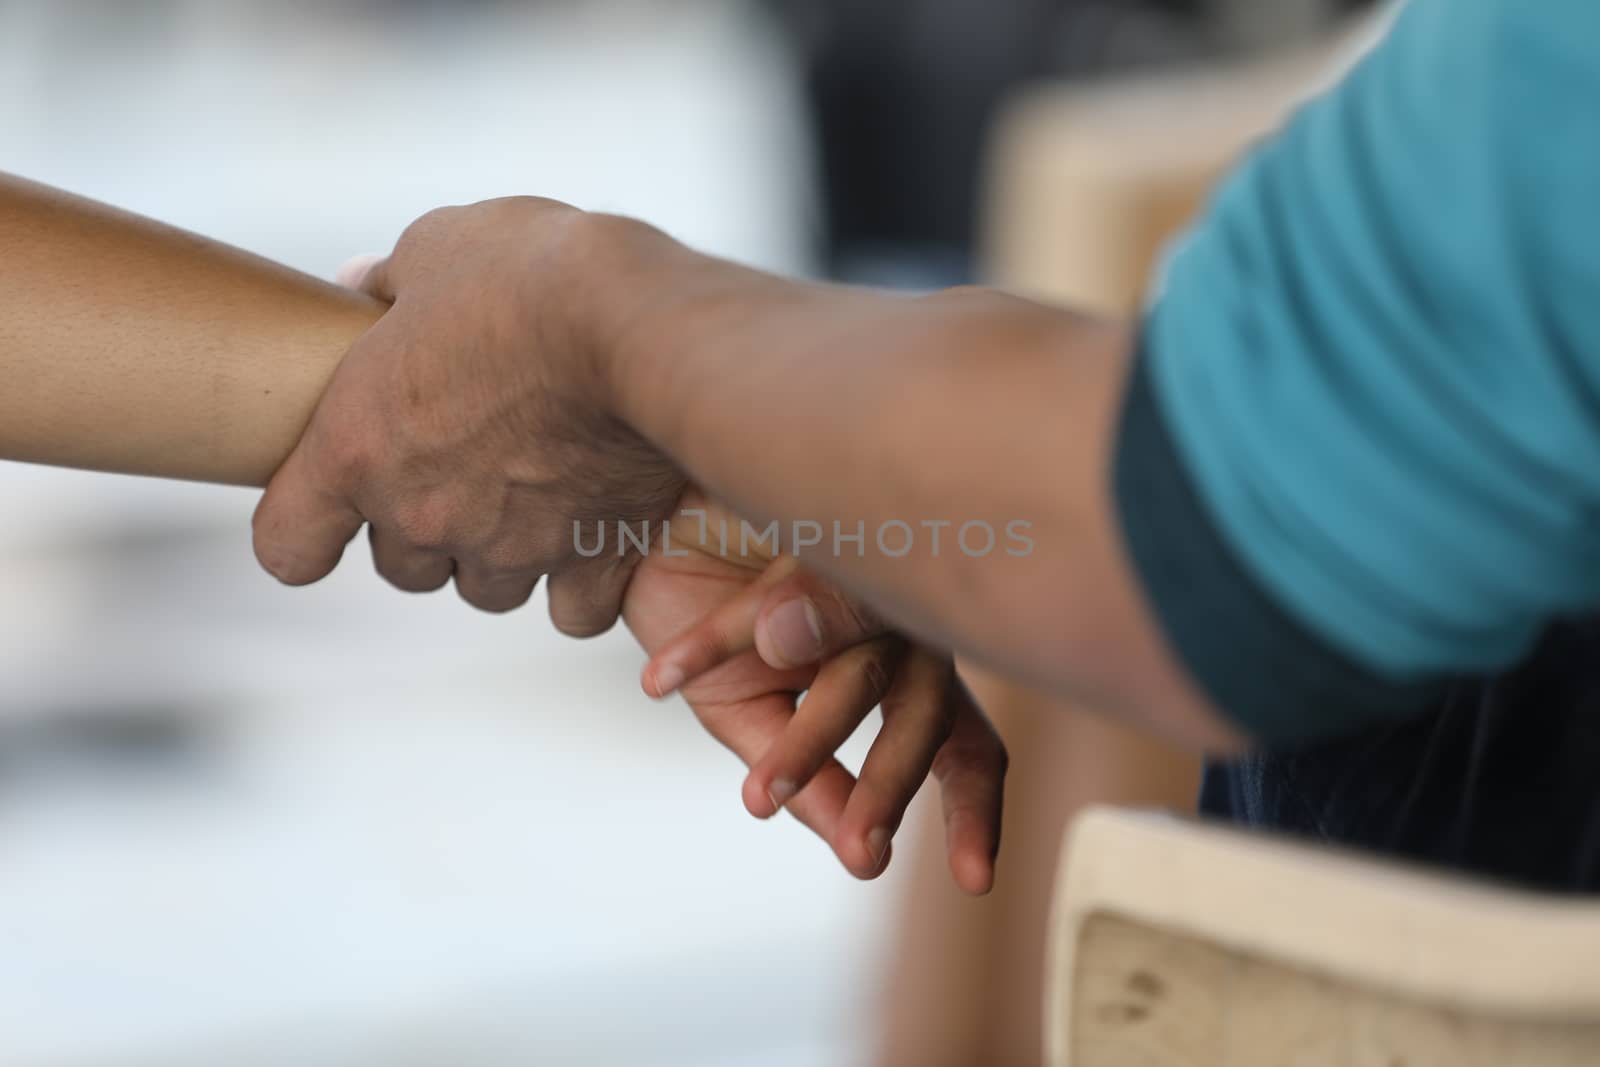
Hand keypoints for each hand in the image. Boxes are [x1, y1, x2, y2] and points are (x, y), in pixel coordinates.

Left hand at [253, 198, 685, 634]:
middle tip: (465, 468)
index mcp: (357, 447)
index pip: (287, 546)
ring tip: (537, 495)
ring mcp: (510, 547)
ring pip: (486, 590)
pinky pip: (573, 612)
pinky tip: (595, 538)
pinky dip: (580, 585)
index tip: (331, 515)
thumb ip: (390, 283)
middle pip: (401, 568)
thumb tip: (362, 286)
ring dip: (500, 556)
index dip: (306, 534)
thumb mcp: (437, 248)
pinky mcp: (593, 561)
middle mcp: (424, 513)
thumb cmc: (526, 277)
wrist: (634, 325)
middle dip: (426, 528)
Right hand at [626, 493, 1006, 893]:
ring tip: (760, 796)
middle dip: (894, 785)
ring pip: (859, 670)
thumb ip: (809, 780)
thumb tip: (862, 858)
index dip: (974, 810)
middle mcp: (900, 624)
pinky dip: (702, 649)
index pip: (965, 744)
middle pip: (926, 710)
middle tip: (865, 850)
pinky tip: (659, 681)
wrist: (661, 530)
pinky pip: (753, 610)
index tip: (974, 879)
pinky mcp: (793, 533)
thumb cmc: (725, 632)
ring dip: (810, 740)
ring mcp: (860, 576)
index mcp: (904, 673)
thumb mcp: (756, 719)